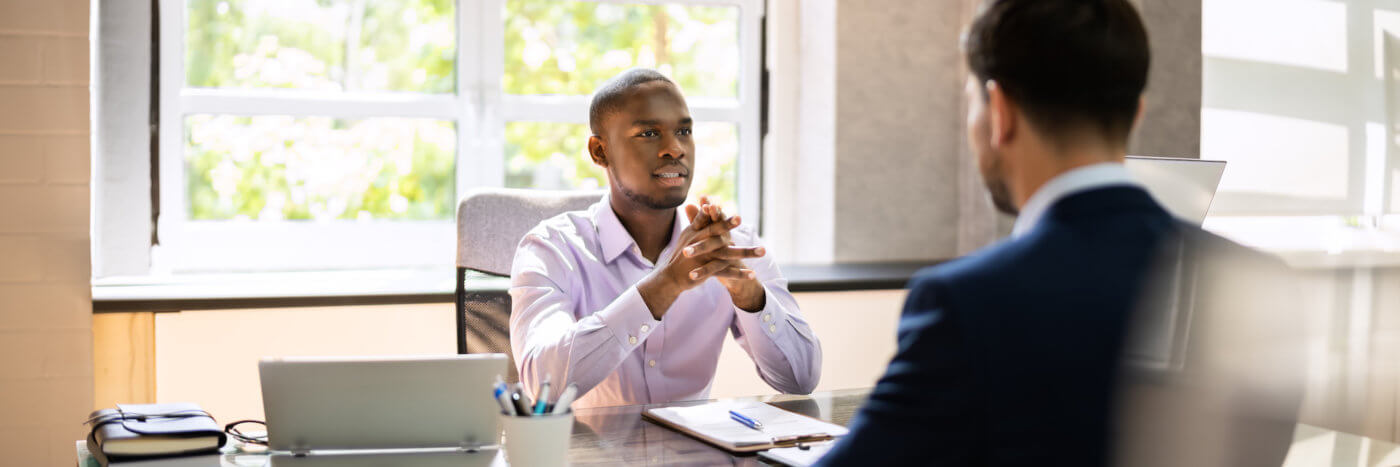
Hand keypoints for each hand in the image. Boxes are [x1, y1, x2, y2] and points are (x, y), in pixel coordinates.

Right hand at [636, 196, 765, 317]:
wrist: (671, 277)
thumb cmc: (682, 254)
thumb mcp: (688, 235)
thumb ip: (698, 219)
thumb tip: (705, 203)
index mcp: (695, 233)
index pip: (706, 219)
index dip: (713, 212)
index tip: (720, 203)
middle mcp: (699, 244)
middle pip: (716, 233)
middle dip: (727, 225)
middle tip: (740, 217)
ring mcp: (703, 258)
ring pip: (728, 254)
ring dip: (747, 252)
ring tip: (763, 250)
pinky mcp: (707, 272)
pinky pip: (727, 273)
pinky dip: (740, 274)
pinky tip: (753, 274)